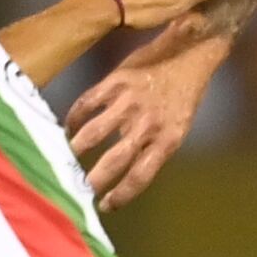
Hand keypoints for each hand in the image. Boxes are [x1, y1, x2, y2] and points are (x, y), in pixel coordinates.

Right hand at [67, 21, 230, 209]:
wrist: (193, 50)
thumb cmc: (184, 93)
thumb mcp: (176, 125)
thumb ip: (152, 146)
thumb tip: (123, 167)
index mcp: (167, 140)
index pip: (140, 176)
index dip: (121, 194)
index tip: (105, 206)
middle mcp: (148, 124)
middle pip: (114, 161)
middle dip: (92, 180)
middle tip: (76, 190)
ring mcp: (130, 102)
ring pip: (94, 134)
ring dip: (75, 150)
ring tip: (63, 160)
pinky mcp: (117, 81)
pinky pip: (88, 103)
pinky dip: (74, 117)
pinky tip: (67, 126)